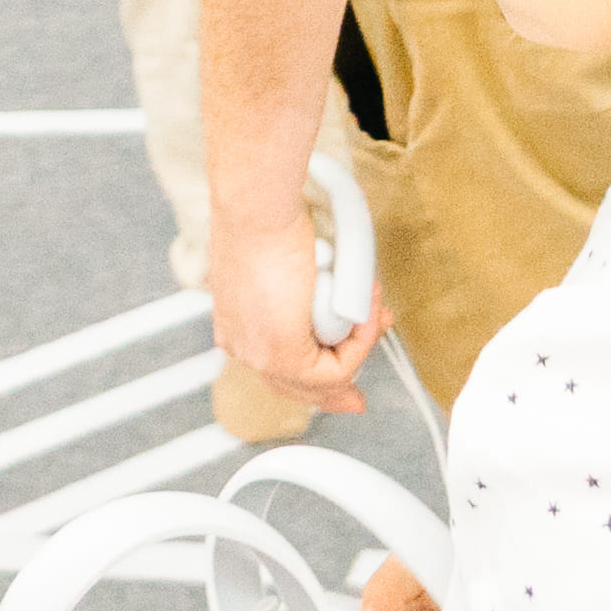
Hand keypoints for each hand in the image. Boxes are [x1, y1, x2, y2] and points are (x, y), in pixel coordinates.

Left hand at [211, 208, 373, 417]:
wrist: (259, 210)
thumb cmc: (269, 220)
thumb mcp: (292, 263)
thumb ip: (308, 294)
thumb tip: (339, 302)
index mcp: (236, 324)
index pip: (276, 369)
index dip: (315, 379)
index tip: (346, 385)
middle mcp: (242, 344)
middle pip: (294, 385)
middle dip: (336, 391)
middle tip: (358, 400)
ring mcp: (259, 353)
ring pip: (320, 379)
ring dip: (359, 345)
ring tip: (374, 309)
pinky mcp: (281, 355)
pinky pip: (335, 370)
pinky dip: (360, 343)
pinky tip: (368, 315)